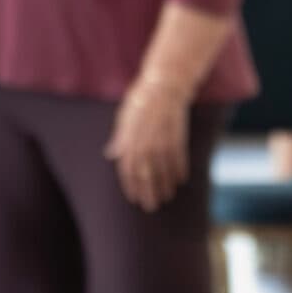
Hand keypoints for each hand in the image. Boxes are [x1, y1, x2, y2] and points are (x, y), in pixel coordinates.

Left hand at [106, 77, 190, 211]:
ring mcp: (162, 141)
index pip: (127, 169)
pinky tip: (181, 181)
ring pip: (163, 171)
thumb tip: (110, 154)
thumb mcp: (123, 117)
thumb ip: (119, 138)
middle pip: (145, 175)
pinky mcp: (178, 138)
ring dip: (164, 186)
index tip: (134, 199)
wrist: (164, 85)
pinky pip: (179, 160)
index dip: (130, 186)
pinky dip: (179, 171)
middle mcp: (144, 143)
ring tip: (166, 198)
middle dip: (148, 193)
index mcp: (128, 139)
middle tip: (151, 207)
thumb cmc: (140, 100)